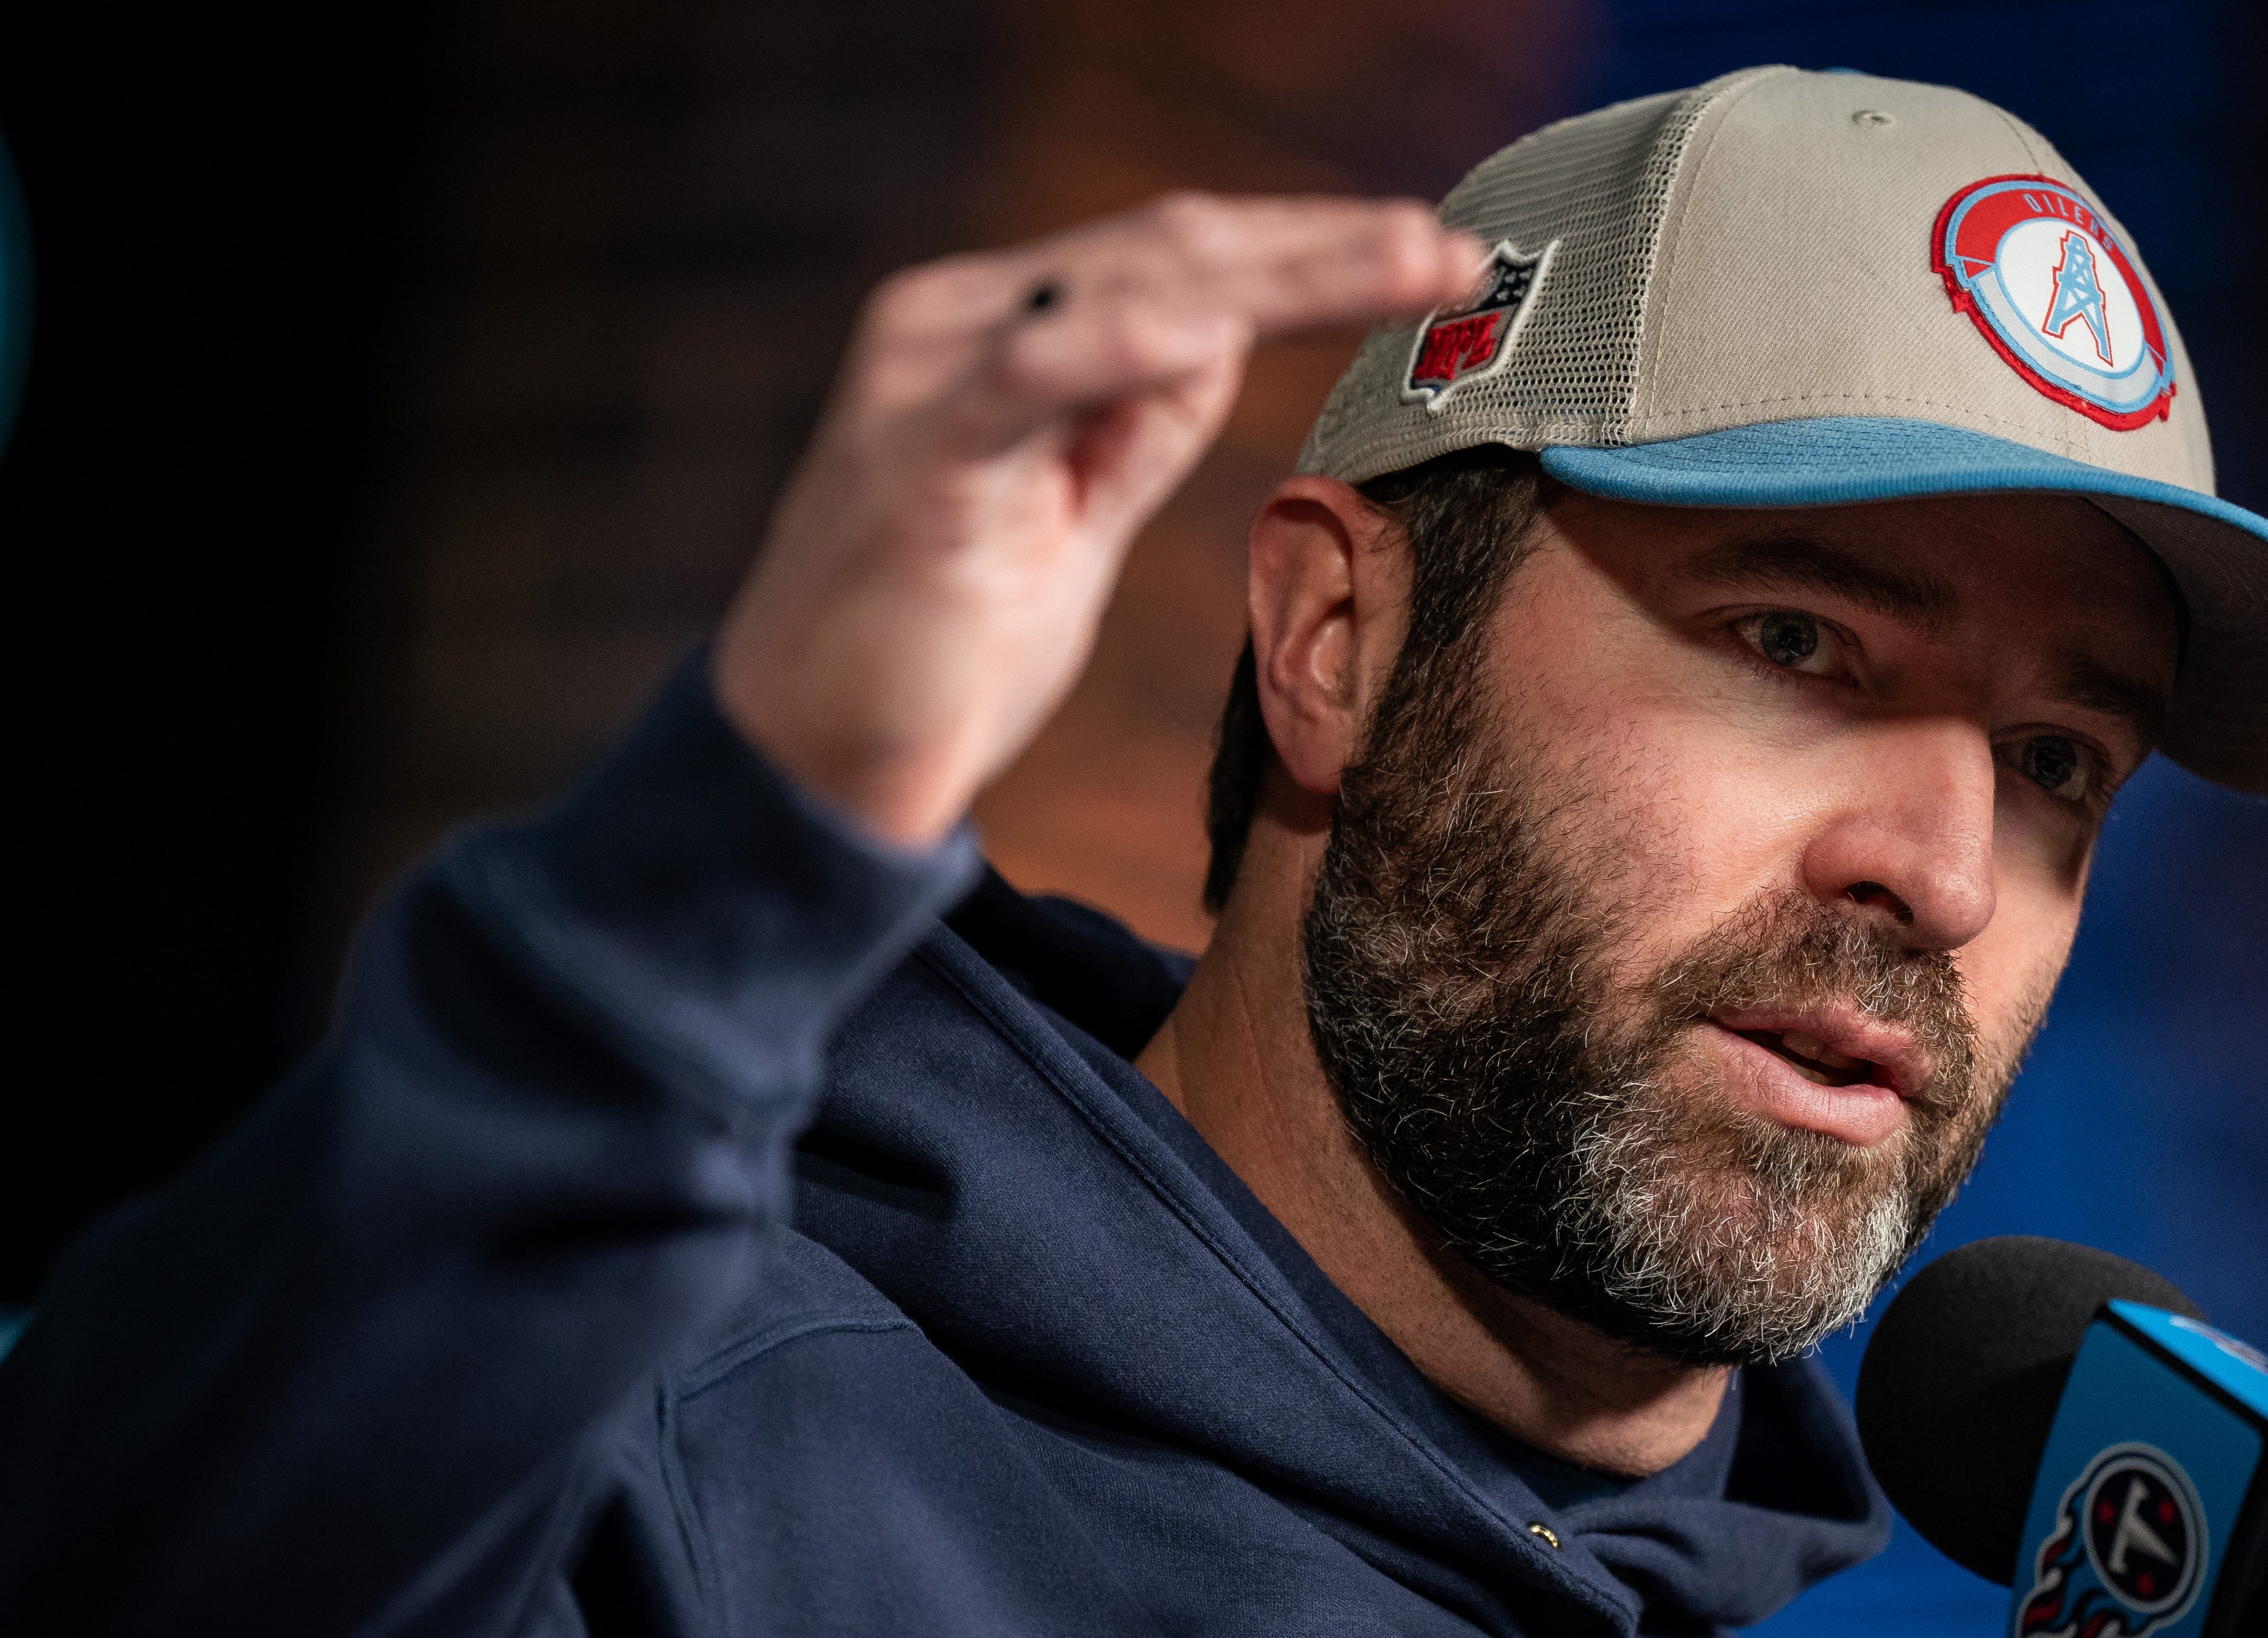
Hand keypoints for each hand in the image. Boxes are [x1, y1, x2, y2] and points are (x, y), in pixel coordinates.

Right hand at [711, 193, 1484, 845]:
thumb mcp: (1071, 521)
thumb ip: (1133, 428)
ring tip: (1407, 264)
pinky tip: (1219, 323)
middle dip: (1328, 245)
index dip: (1310, 250)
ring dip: (1285, 270)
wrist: (810, 762)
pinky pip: (1031, 374)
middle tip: (1457, 253)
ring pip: (1133, 286)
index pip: (1179, 259)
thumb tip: (1221, 339)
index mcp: (997, 329)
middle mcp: (957, 322)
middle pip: (1175, 249)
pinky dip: (1126, 341)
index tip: (1431, 261)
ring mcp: (930, 378)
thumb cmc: (940, 648)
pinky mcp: (916, 456)